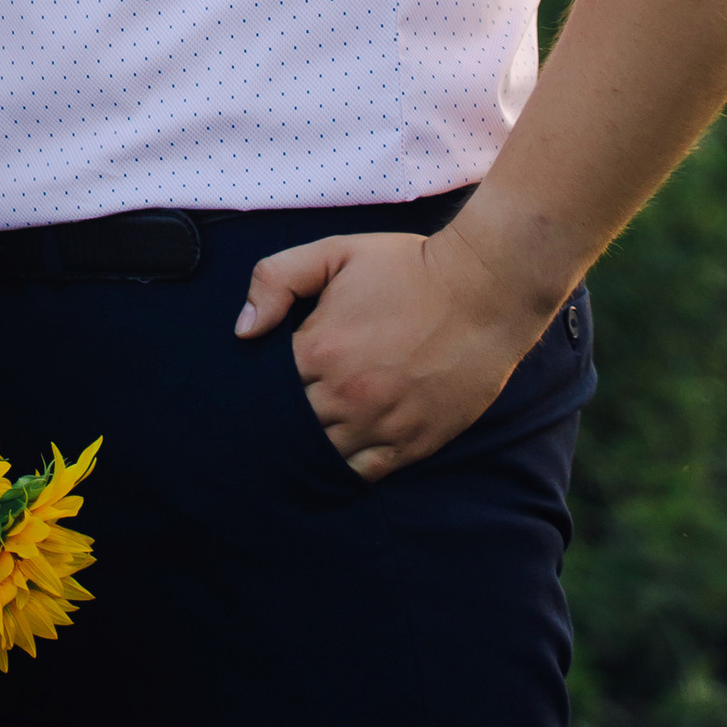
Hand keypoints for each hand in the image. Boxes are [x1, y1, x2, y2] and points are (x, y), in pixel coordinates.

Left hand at [234, 217, 555, 479]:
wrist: (482, 291)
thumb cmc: (407, 267)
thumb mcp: (334, 253)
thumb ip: (276, 280)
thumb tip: (244, 330)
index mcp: (318, 350)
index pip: (270, 384)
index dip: (268, 380)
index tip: (278, 374)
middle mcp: (344, 395)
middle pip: (294, 423)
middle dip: (288, 414)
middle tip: (291, 405)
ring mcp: (380, 424)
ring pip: (325, 454)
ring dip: (315, 443)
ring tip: (315, 429)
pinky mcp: (413, 443)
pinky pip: (364, 473)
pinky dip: (349, 467)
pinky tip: (344, 451)